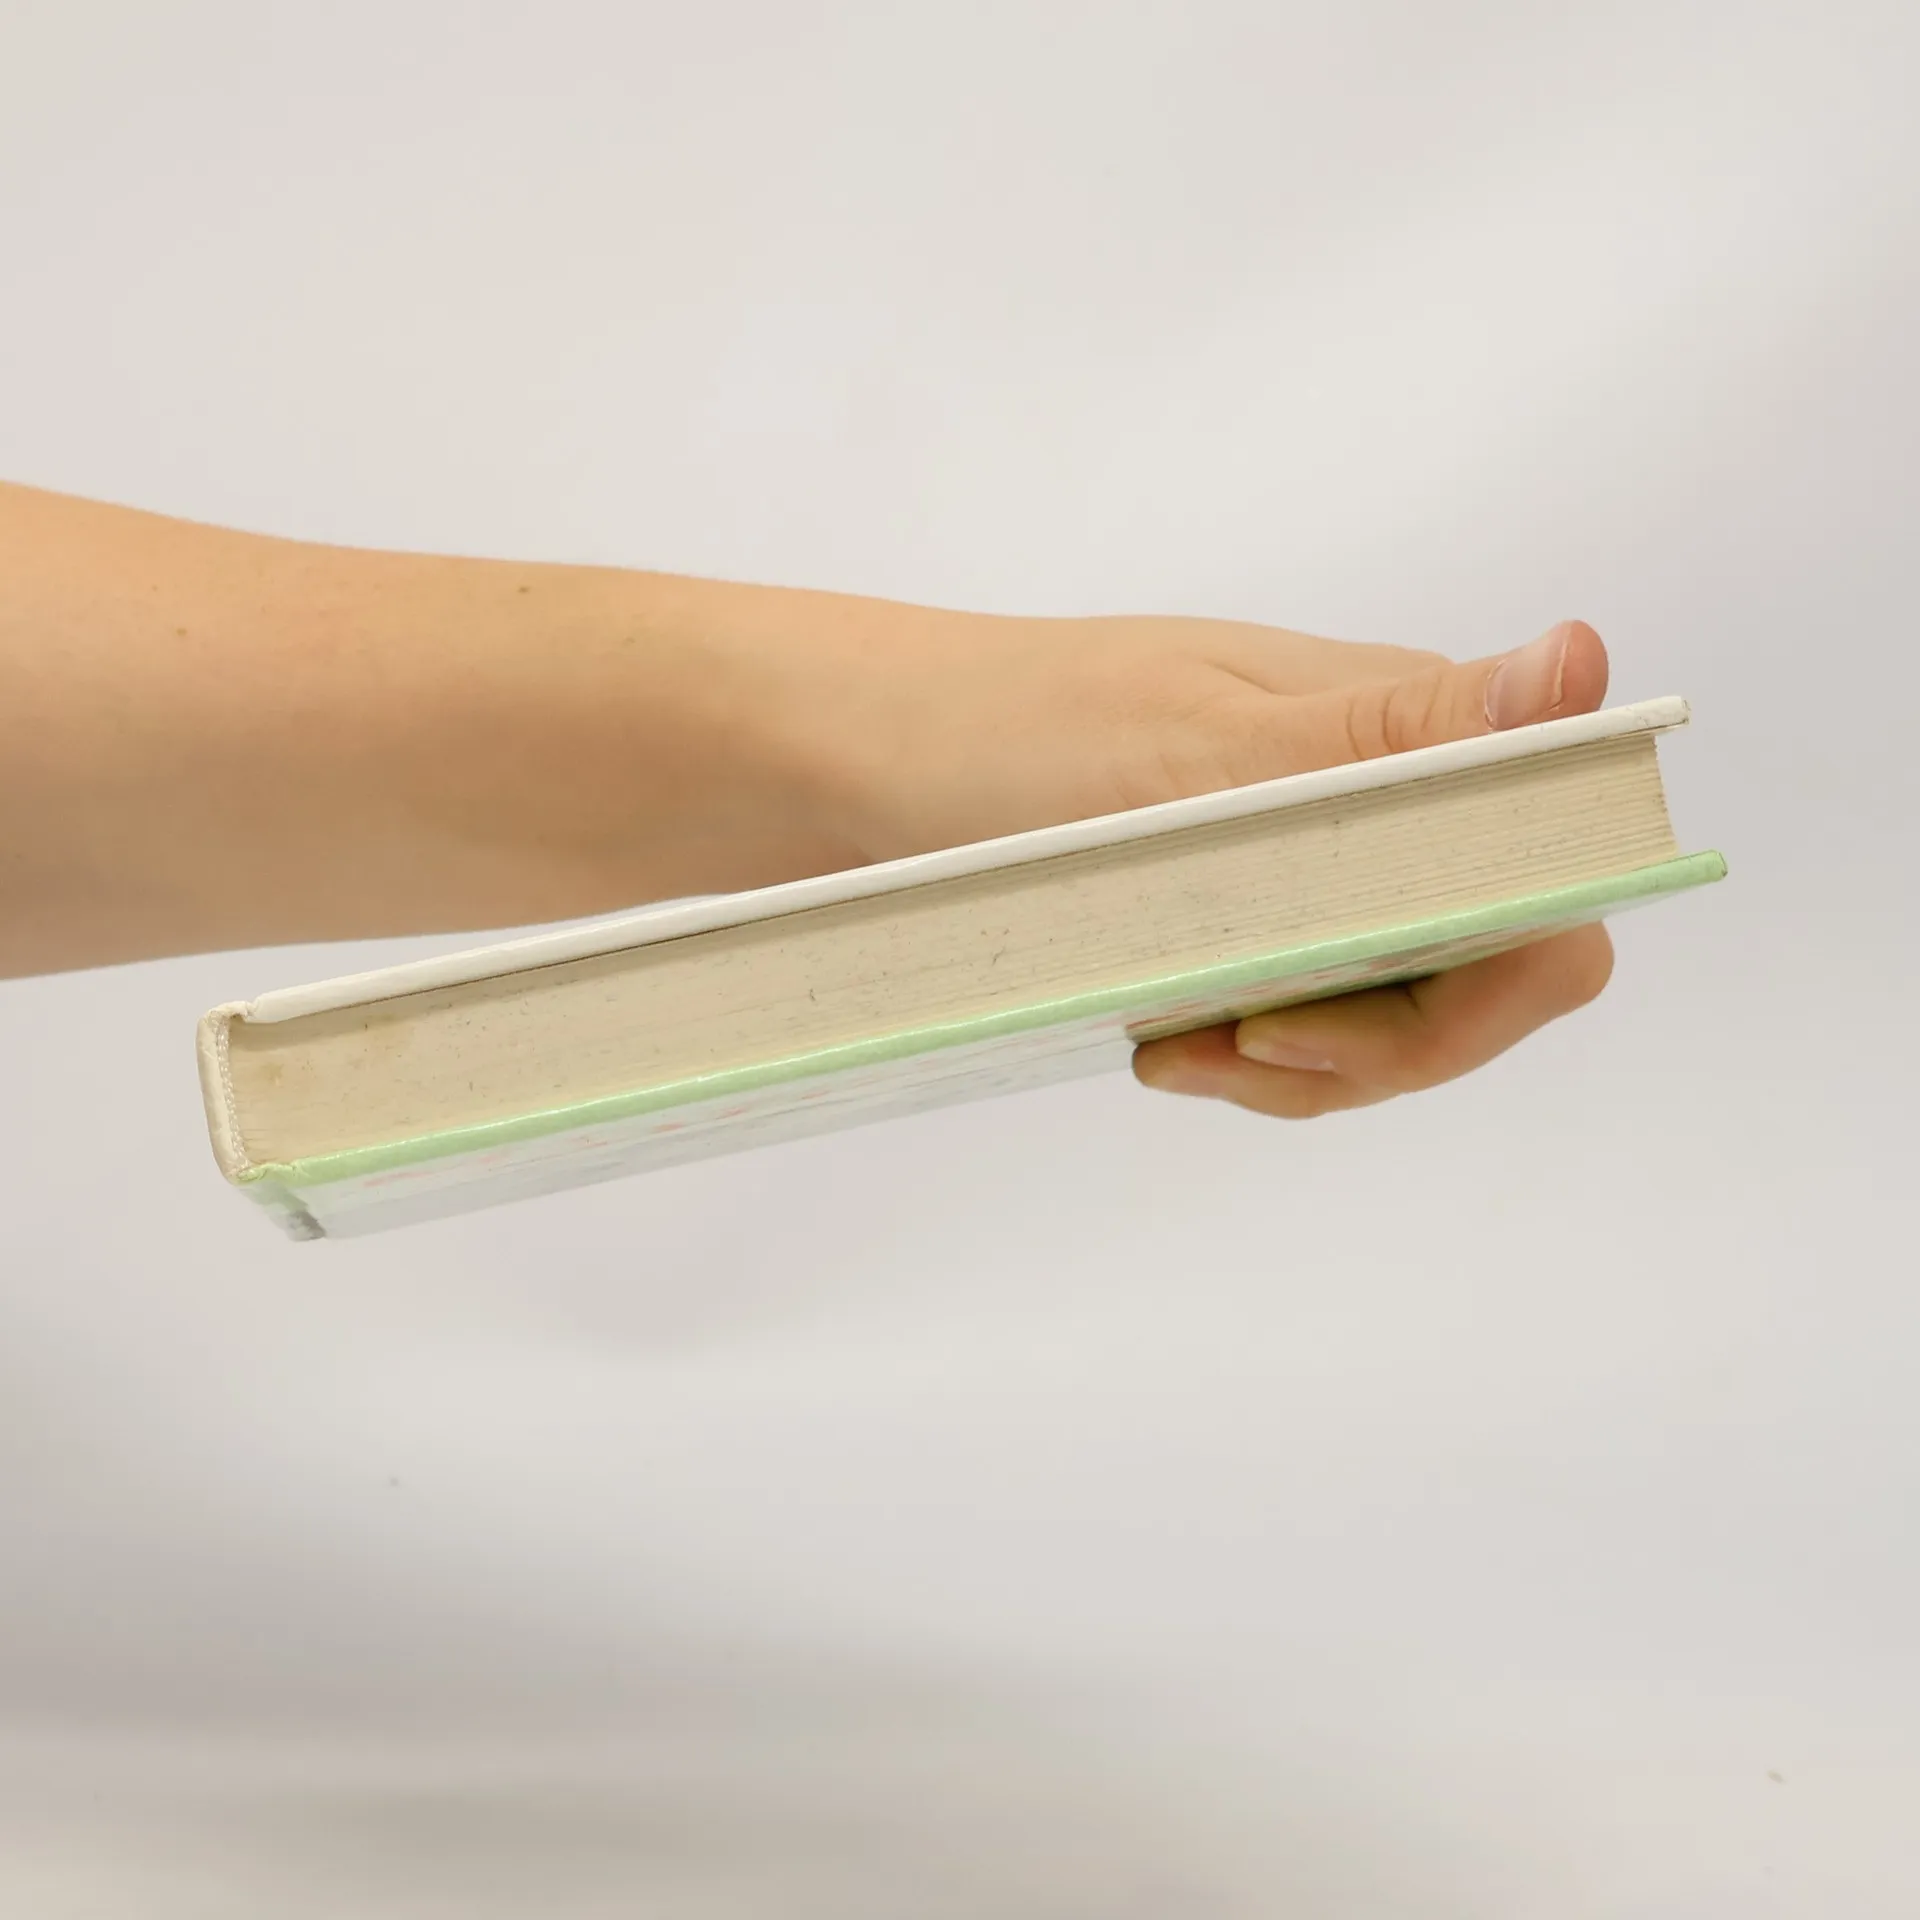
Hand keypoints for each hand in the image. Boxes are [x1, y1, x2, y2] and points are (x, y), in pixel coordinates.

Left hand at [788, 607, 1614, 1120]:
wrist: (850, 767)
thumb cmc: (1010, 734)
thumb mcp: (1201, 748)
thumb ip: (1398, 741)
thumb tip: (1590, 665)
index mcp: (1398, 731)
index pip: (1550, 884)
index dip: (1484, 986)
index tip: (1318, 1013)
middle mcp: (1377, 793)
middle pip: (1483, 967)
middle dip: (1379, 1044)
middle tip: (1237, 1047)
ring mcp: (1311, 859)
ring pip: (1392, 1007)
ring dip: (1305, 1060)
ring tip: (1178, 1056)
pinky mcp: (1241, 912)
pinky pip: (1305, 1011)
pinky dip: (1252, 1056)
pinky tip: (1167, 1050)